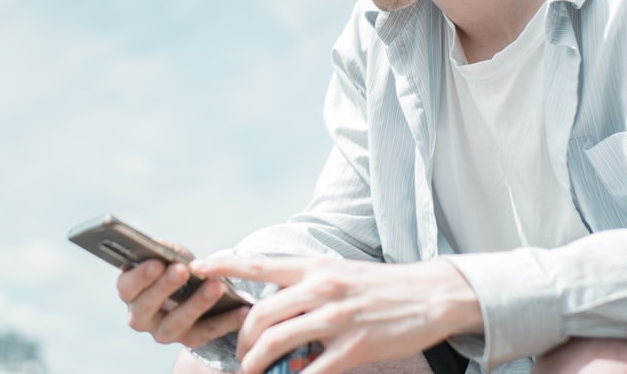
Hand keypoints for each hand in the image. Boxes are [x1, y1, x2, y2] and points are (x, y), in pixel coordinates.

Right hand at [116, 244, 248, 347]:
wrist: (193, 286)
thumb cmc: (175, 264)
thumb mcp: (168, 252)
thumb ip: (162, 249)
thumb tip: (161, 248)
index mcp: (130, 291)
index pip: (127, 287)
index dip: (141, 276)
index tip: (157, 262)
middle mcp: (141, 317)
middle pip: (148, 306)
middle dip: (166, 287)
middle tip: (182, 270)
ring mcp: (164, 332)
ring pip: (177, 322)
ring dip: (197, 304)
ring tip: (216, 286)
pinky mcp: (190, 339)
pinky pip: (207, 332)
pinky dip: (226, 321)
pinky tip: (242, 309)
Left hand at [190, 256, 481, 373]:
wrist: (430, 294)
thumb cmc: (381, 286)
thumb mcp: (340, 273)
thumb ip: (305, 286)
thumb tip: (273, 305)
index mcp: (315, 267)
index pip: (259, 264)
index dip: (223, 264)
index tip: (196, 267)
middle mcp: (322, 288)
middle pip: (261, 314)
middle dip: (241, 339)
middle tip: (241, 354)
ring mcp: (338, 318)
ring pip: (278, 342)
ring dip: (257, 363)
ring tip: (253, 372)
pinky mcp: (355, 347)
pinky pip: (313, 370)